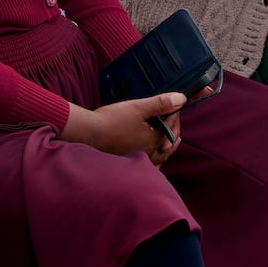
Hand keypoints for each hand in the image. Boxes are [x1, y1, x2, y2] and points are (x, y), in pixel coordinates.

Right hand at [61, 92, 185, 166]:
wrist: (86, 133)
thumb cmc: (111, 120)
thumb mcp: (138, 107)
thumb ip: (161, 104)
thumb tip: (182, 99)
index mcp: (153, 140)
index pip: (171, 128)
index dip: (174, 116)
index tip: (173, 106)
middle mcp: (147, 153)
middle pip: (168, 145)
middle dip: (174, 133)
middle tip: (175, 124)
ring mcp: (136, 160)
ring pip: (158, 159)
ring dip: (166, 150)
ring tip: (169, 144)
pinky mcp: (125, 163)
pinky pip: (144, 167)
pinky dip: (152, 164)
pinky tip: (149, 161)